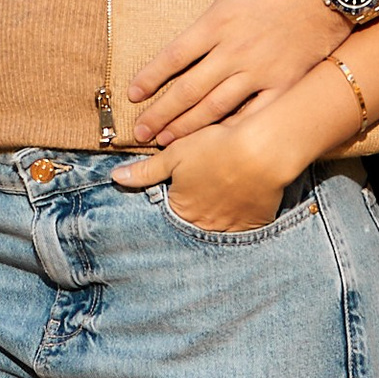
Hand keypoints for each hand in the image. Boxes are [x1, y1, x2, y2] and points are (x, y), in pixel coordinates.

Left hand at [113, 102, 300, 232]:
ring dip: (217, 215)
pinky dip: (240, 216)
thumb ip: (145, 170)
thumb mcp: (176, 155)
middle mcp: (205, 226)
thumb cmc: (216, 148)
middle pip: (193, 224)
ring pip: (219, 227)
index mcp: (182, 210)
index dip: (172, 199)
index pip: (169, 214)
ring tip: (222, 195)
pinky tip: (241, 198)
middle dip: (193, 212)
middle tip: (203, 192)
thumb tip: (116, 177)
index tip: (180, 187)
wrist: (263, 151)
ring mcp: (233, 228)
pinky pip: (244, 227)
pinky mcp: (257, 223)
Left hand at [126, 0, 342, 143]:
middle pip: (188, 90)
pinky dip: (234, 130)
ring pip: (216, 107)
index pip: (173, 57)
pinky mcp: (285, 82)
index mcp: (217, 22)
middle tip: (141, 132)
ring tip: (168, 142)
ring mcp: (260, 71)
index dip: (150, 78)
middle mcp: (234, 51)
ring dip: (189, 127)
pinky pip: (255, 113)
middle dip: (161, 114)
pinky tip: (218, 144)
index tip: (132, 95)